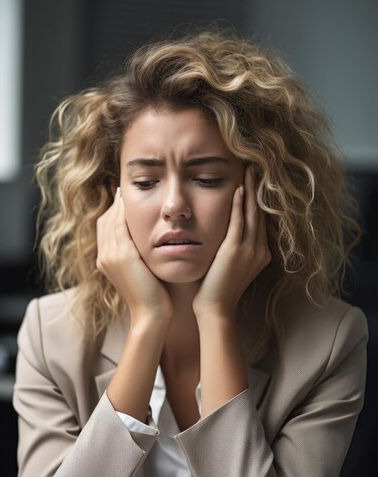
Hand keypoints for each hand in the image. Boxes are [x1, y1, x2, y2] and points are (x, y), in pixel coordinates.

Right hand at [96, 188, 172, 321]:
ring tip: (127, 190)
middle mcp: (104, 257)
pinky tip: (132, 201)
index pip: (105, 228)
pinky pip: (119, 225)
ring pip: (110, 220)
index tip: (123, 199)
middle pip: (105, 220)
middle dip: (114, 204)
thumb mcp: (141, 271)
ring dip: (119, 204)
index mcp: (105, 261)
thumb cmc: (153, 295)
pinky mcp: (122, 255)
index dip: (113, 212)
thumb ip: (137, 255)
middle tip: (124, 189)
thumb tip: (143, 240)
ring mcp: (110, 256)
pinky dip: (124, 211)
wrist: (151, 314)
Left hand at [192, 167, 271, 318]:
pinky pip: (239, 221)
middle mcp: (260, 250)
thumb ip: (232, 248)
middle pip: (261, 212)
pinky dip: (239, 204)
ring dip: (251, 190)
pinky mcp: (235, 250)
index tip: (255, 180)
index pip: (260, 220)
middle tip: (256, 167)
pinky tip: (238, 189)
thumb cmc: (216, 290)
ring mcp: (250, 250)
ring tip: (250, 170)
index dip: (258, 199)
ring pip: (253, 213)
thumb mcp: (229, 265)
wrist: (216, 309)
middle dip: (258, 189)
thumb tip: (224, 234)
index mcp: (260, 253)